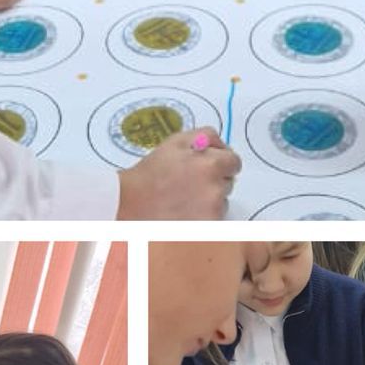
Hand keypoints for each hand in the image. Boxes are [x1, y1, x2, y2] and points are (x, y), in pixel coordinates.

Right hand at [117, 130, 240, 219]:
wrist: (130, 204)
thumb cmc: (151, 172)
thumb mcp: (176, 142)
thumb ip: (205, 136)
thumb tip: (223, 144)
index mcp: (211, 165)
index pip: (234, 162)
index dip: (221, 163)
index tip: (209, 168)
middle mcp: (216, 189)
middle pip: (228, 182)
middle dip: (214, 180)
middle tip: (190, 183)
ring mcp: (212, 212)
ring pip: (222, 202)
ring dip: (209, 200)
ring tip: (184, 199)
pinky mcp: (205, 228)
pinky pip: (213, 219)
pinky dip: (203, 216)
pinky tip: (184, 212)